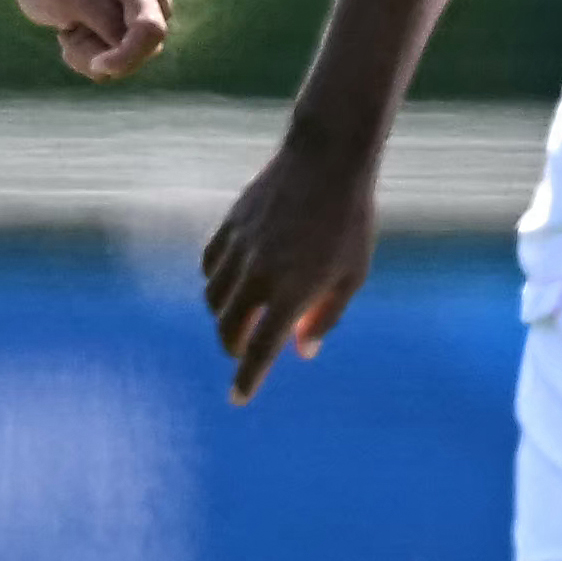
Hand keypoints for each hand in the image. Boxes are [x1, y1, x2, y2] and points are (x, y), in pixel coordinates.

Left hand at [14, 0, 174, 82]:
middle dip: (100, 53)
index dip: (128, 57)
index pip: (150, 29)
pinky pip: (122, 59)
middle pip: (143, 50)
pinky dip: (93, 55)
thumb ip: (99, 16)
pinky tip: (75, 33)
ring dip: (92, 54)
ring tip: (67, 28)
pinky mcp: (138, 24)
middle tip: (65, 34)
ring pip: (131, 58)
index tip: (97, 66)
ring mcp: (150, 8)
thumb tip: (124, 43)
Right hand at [202, 126, 382, 402]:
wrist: (325, 160)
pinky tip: (231, 284)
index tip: (238, 399)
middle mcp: (259, 274)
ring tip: (241, 318)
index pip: (261, 350)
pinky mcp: (228, 227)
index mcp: (293, 291)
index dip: (247, 380)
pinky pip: (209, 267)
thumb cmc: (349, 221)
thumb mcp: (352, 275)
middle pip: (228, 329)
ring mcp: (239, 249)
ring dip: (224, 317)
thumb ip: (325, 317)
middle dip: (234, 349)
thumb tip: (301, 351)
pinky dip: (216, 284)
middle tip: (245, 354)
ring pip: (214, 299)